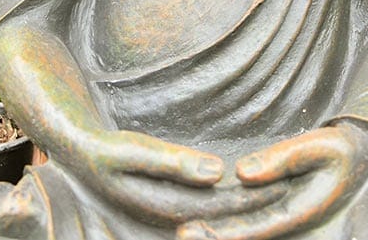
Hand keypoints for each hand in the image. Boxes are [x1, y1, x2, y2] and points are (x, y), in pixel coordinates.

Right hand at [71, 129, 287, 227]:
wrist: (71, 149)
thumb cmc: (98, 148)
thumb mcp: (129, 152)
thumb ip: (171, 163)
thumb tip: (218, 172)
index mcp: (163, 211)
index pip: (220, 210)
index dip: (252, 197)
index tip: (285, 182)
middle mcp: (170, 219)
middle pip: (223, 214)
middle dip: (257, 201)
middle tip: (296, 183)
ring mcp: (170, 213)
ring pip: (217, 212)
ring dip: (247, 200)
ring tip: (282, 180)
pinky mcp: (167, 203)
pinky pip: (205, 205)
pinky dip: (228, 196)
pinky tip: (247, 182)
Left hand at [178, 122, 367, 238]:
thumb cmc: (347, 151)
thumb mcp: (324, 146)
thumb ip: (283, 158)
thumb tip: (241, 173)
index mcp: (309, 218)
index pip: (258, 231)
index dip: (221, 235)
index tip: (186, 232)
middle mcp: (307, 238)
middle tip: (181, 237)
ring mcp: (302, 238)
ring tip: (187, 237)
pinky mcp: (296, 233)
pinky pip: (267, 237)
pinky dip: (238, 235)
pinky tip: (210, 233)